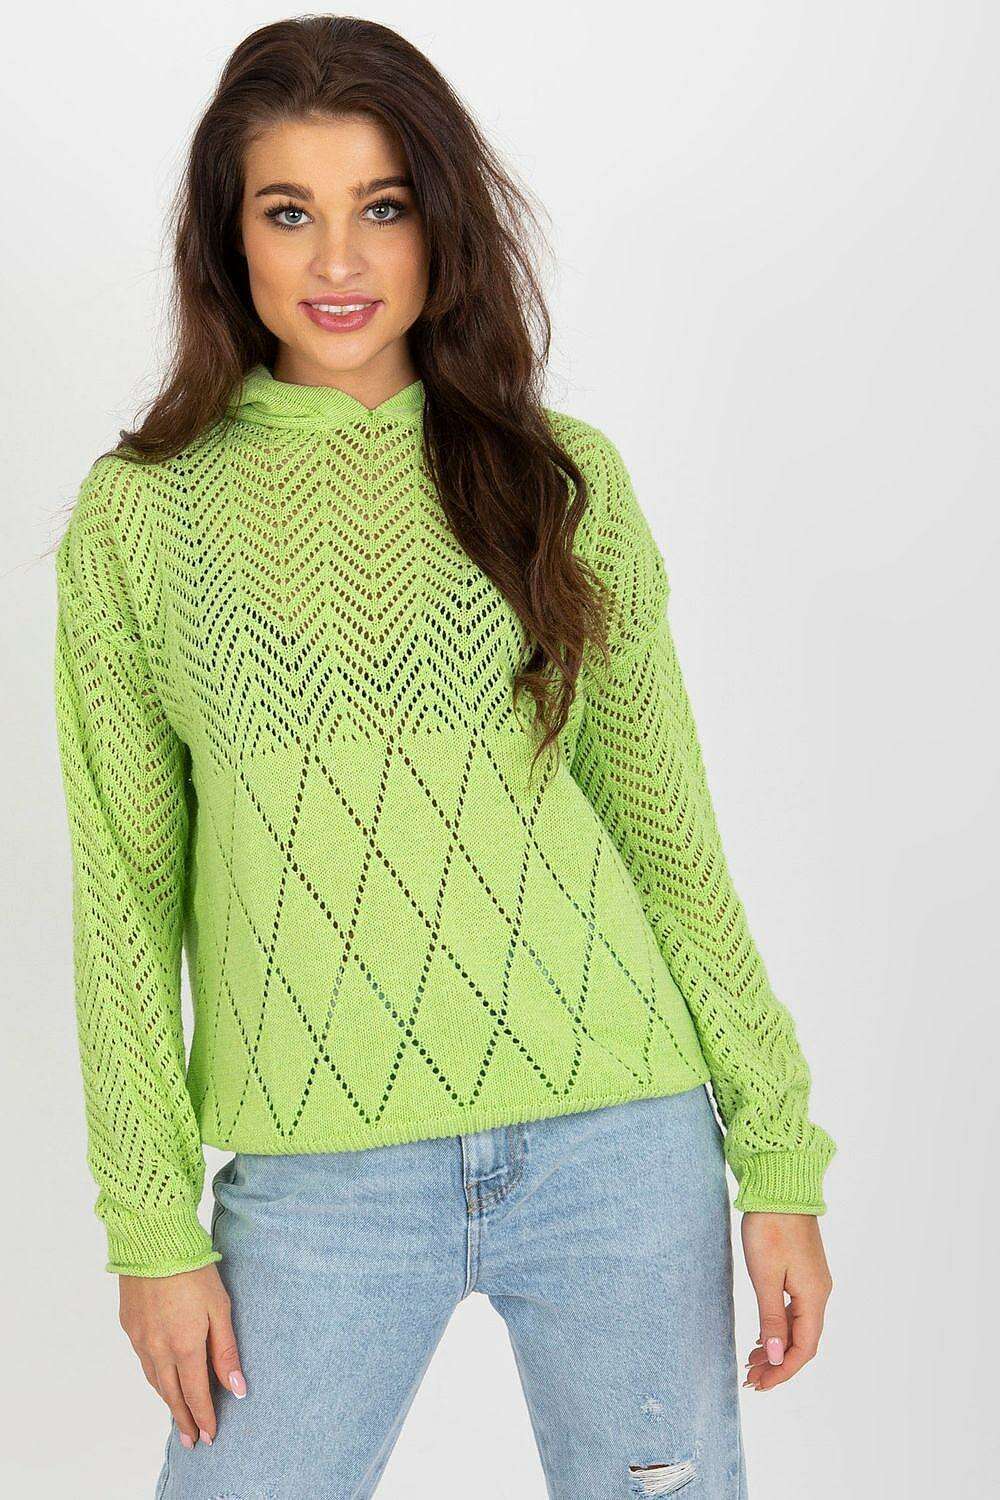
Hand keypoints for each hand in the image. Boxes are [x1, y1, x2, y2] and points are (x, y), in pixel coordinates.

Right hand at [118, 1262, 246, 1445]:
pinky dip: (154, 1377)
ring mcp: (140, 1339)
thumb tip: (237, 1388)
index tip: (211, 1436)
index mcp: (185, 1346)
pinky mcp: (129, 1326)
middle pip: (172, 1395)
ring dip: (168, 1401)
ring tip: (179, 1417)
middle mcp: (158, 1349)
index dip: (204, 1417)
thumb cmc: (193, 1269)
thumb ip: (225, 1351)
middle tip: (193, 1440)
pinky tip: (160, 1380)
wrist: (153, 1240)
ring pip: (155, 1381)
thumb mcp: (220, 1307)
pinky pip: (143, 1361)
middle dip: (184, 1420)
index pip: (196, 1394)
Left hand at [739, 1212, 832, 1390]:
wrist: (781, 1186)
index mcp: (814, 1297)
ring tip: (751, 1363)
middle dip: (778, 1364)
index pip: (804, 1349)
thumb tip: (776, 1357)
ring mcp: (813, 1282)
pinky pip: (795, 1311)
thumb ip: (772, 1318)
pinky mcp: (804, 1272)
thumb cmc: (770, 1227)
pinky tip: (763, 1336)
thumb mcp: (765, 1276)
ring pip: (799, 1327)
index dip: (783, 1371)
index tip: (759, 1384)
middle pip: (803, 1342)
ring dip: (778, 1348)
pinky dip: (779, 1328)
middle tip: (750, 1379)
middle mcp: (820, 1293)